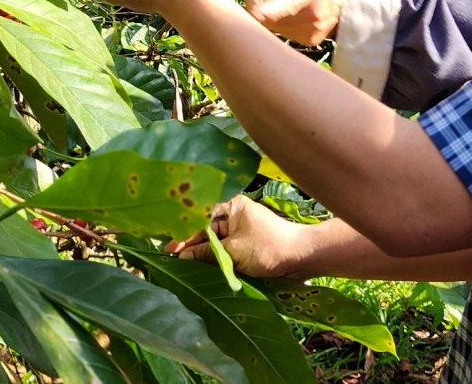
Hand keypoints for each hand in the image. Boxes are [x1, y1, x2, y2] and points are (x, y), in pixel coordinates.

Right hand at [165, 196, 310, 278]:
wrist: (302, 258)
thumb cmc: (270, 247)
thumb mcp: (235, 252)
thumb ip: (208, 254)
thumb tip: (182, 258)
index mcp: (231, 205)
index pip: (200, 215)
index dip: (183, 230)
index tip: (168, 245)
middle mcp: (232, 215)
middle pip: (204, 229)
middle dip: (188, 243)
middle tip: (169, 258)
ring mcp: (237, 231)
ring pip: (212, 241)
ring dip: (199, 252)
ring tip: (178, 264)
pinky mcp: (242, 245)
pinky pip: (222, 250)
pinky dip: (211, 258)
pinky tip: (197, 266)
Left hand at [246, 0, 343, 45]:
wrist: (350, 1)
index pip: (287, 2)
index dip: (265, 7)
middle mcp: (312, 15)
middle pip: (272, 18)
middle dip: (256, 6)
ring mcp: (310, 31)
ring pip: (273, 27)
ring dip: (266, 15)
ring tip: (271, 0)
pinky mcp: (308, 41)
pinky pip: (282, 33)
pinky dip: (277, 23)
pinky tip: (284, 13)